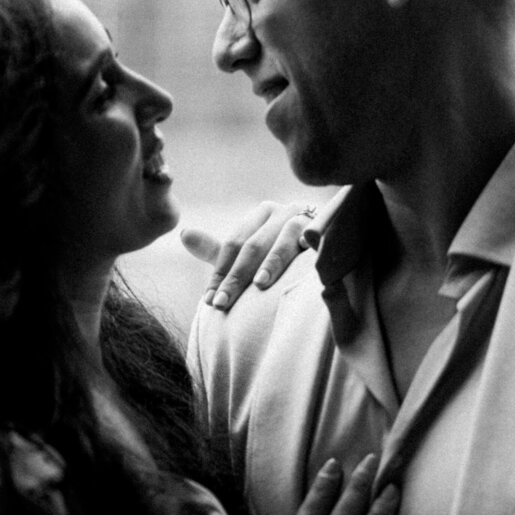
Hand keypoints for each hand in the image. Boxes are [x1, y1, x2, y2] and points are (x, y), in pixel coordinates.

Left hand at [180, 200, 321, 310]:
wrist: (331, 251)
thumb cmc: (281, 257)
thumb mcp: (248, 254)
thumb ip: (218, 249)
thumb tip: (183, 234)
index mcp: (262, 214)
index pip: (234, 244)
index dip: (220, 273)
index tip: (210, 302)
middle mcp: (283, 211)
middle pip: (253, 244)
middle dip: (237, 276)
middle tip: (222, 304)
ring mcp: (306, 217)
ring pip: (281, 239)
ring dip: (271, 263)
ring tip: (259, 286)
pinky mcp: (329, 229)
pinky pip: (315, 238)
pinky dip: (307, 250)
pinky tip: (301, 267)